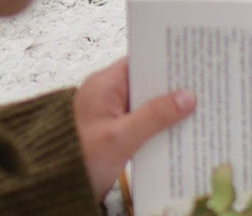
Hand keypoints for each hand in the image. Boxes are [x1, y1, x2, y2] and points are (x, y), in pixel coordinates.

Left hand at [73, 57, 195, 199]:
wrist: (48, 192)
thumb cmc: (77, 160)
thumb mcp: (120, 138)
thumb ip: (155, 116)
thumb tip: (188, 97)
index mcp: (106, 83)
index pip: (143, 60)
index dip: (169, 60)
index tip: (195, 62)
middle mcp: (109, 93)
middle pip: (148, 82)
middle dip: (173, 87)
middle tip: (203, 86)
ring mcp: (112, 113)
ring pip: (147, 103)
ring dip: (167, 109)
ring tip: (198, 107)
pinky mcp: (115, 132)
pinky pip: (142, 121)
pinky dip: (158, 125)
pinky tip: (178, 130)